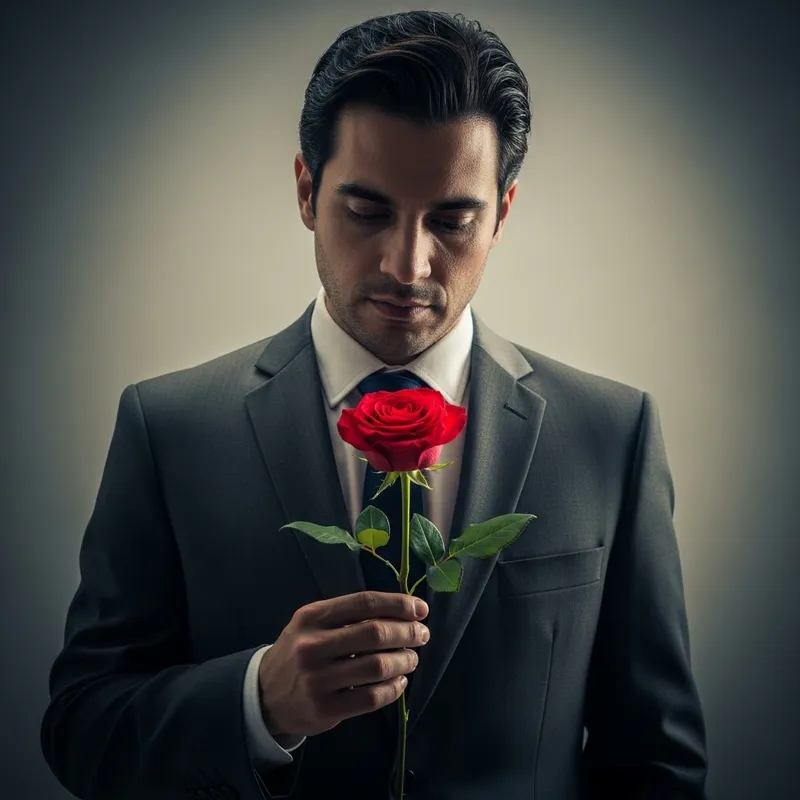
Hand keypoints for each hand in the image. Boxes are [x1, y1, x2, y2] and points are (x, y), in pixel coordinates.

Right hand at [258, 590, 429, 737]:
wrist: (264, 693)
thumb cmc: (300, 650)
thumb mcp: (312, 624)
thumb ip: (348, 616)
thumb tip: (401, 611)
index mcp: (312, 617)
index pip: (363, 603)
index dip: (397, 604)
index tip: (420, 609)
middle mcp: (313, 645)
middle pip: (374, 633)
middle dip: (406, 632)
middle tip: (422, 635)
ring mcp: (318, 679)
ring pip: (377, 666)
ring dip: (404, 661)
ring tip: (412, 659)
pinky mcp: (325, 709)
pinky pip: (371, 697)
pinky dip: (393, 689)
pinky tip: (399, 682)